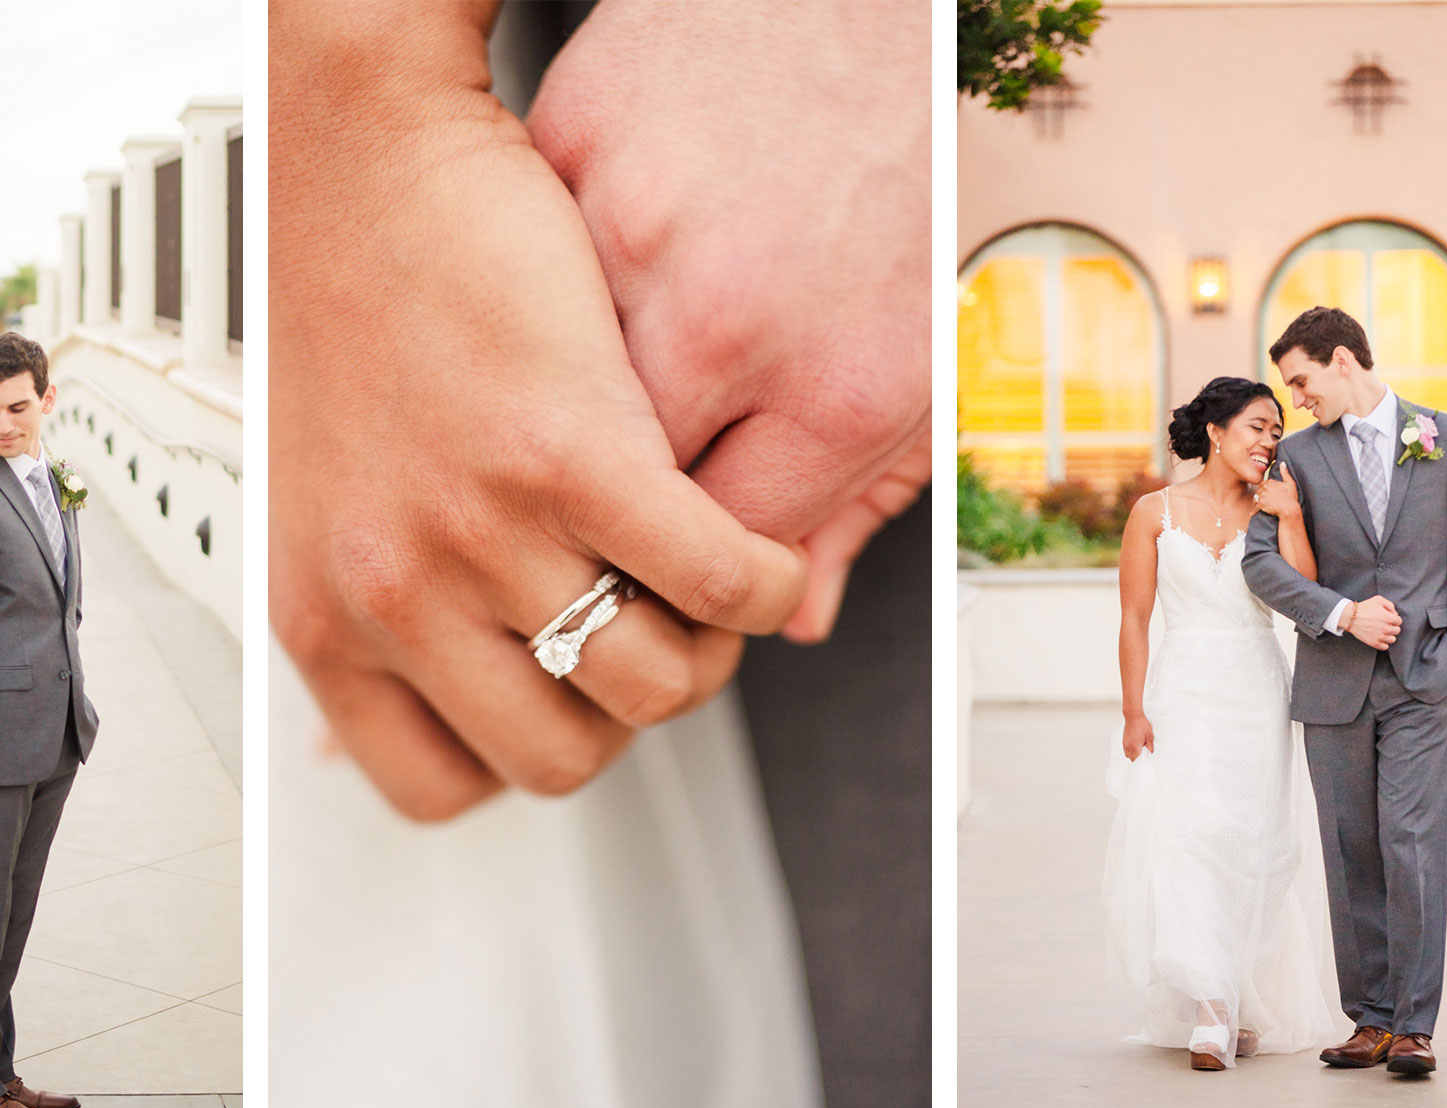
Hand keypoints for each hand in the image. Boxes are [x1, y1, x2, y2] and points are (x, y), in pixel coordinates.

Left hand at [271, 3, 809, 820]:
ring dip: (705, 647)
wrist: (356, 155)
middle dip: (625, 711)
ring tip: (700, 580)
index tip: (562, 700)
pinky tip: (745, 536)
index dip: (526, 751)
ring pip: (656, 683)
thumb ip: (355, 629)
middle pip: (562, 758)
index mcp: (325, 621)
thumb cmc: (343, 312)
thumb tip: (348, 755)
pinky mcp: (569, 450)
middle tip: (649, 633)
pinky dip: (757, 576)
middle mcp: (394, 591)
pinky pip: (716, 578)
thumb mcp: (307, 509)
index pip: (441, 786)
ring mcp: (479, 529)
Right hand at [528, 0, 930, 641]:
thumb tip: (797, 612)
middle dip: (620, 533)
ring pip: (549, 400)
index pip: (725, 564)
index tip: (676, 580)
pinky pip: (521, 281)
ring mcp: (634, 232)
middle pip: (622, 500)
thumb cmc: (903, 162)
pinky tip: (563, 296)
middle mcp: (732, 314)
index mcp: (843, 380)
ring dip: (555, 431)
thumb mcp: (925, 346)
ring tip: (578, 426)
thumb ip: (860, 493)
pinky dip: (533, 305)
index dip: (694, 589)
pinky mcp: (571, 156)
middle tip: (622, 525)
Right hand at [1122, 714, 1154, 760]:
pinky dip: (1130, 751)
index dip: (1143, 761)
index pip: (1138, 760)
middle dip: (1139, 759)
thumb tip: (1150, 753)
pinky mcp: (1123, 741)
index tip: (1147, 760)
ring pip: (1128, 756)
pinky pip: (1126, 750)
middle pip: (1132, 759)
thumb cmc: (1142, 725)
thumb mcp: (1150, 736)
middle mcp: (1128, 747)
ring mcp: (1124, 744)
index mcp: (1135, 747)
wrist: (1133, 716)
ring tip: (1140, 750)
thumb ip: (1150, 747)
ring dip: (1134, 755)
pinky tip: (1135, 746)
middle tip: (1145, 754)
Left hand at [1252, 462, 1300, 519]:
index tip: (1267, 493)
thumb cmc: (1291, 497)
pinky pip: (1255, 507)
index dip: (1265, 489)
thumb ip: (1285, 473)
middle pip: (1258, 491)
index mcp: (1270, 482)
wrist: (1289, 509)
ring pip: (1255, 498)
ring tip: (1258, 506)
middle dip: (1260, 495)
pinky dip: (1254, 510)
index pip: (1263, 484)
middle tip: (1262, 500)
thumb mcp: (1290, 483)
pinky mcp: (1260, 505)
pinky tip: (1254, 513)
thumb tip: (1282, 463)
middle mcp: (1264, 488)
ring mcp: (1262, 496)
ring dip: (1256, 502)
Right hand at [1344, 595, 1401, 649]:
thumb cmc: (1364, 608)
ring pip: (1392, 639)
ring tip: (1383, 632)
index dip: (1394, 618)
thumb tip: (1394, 613)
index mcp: (1389, 618)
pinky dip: (1384, 643)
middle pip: (1397, 630)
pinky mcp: (1374, 643)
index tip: (1388, 618)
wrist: (1350, 617)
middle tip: (1385, 624)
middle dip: (1392, 626)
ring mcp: (1380, 637)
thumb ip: (1390, 605)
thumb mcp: (1378, 600)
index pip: (1399, 621)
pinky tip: (1379, 638)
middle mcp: (1386, 628)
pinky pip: (1385, 647)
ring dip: (1389, 635)